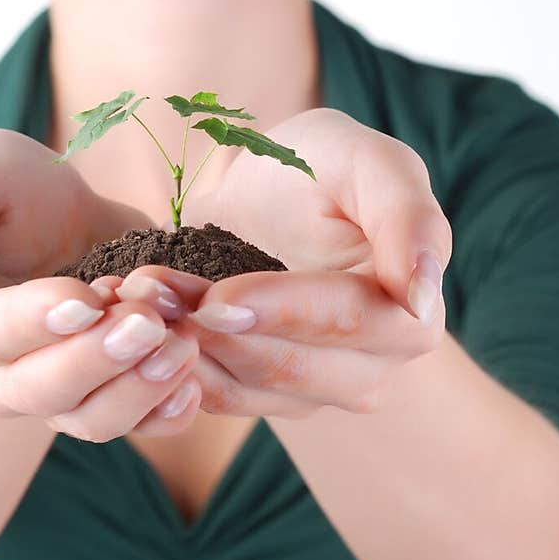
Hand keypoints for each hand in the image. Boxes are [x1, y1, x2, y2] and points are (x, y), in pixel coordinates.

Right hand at [0, 129, 203, 436]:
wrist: (56, 209)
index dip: (36, 322)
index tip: (85, 298)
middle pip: (43, 389)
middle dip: (100, 358)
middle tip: (150, 321)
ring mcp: (53, 392)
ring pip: (93, 418)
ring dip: (141, 388)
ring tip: (182, 343)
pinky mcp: (105, 393)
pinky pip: (137, 424)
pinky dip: (167, 411)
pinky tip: (194, 381)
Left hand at [110, 108, 452, 418]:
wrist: (264, 191)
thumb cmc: (322, 165)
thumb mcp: (366, 160)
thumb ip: (408, 213)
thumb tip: (423, 297)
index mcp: (412, 313)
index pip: (352, 323)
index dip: (283, 311)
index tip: (216, 298)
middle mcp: (375, 367)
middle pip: (293, 367)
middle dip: (214, 329)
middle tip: (147, 287)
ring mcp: (319, 391)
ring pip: (247, 385)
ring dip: (181, 344)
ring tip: (136, 292)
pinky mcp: (264, 398)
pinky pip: (215, 397)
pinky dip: (169, 364)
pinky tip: (135, 319)